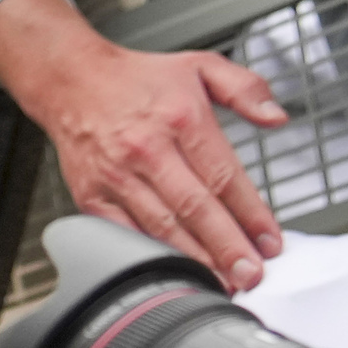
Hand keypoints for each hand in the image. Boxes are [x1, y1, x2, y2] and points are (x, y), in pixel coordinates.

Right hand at [0, 0, 287, 290]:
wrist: (71, 80)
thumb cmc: (136, 78)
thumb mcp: (201, 65)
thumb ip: (246, 88)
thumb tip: (277, 117)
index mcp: (181, 118)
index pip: (224, 176)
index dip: (251, 214)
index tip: (270, 240)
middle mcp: (148, 149)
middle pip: (196, 208)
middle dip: (228, 247)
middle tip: (252, 275)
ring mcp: (117, 176)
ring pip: (162, 227)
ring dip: (195, 260)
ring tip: (222, 282)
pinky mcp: (92, 195)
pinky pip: (126, 232)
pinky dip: (151, 254)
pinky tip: (173, 271)